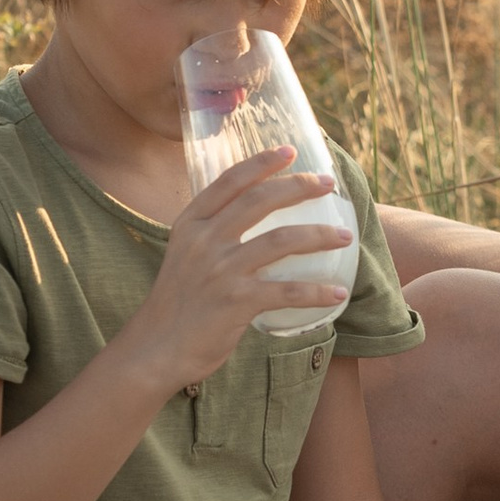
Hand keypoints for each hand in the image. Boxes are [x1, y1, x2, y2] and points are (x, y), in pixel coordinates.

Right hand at [129, 149, 354, 392]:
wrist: (154, 349)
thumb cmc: (176, 304)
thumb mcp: (184, 257)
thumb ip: (212, 236)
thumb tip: (254, 220)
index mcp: (190, 224)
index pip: (229, 181)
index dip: (261, 162)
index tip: (290, 151)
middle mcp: (204, 241)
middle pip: (260, 200)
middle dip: (299, 186)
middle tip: (328, 184)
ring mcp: (220, 270)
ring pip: (282, 240)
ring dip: (320, 236)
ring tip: (345, 236)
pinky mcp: (236, 302)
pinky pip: (287, 291)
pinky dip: (317, 291)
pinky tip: (338, 293)